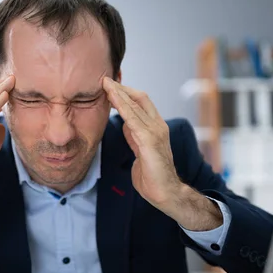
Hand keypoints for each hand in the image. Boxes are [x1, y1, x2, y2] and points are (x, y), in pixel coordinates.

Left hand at [102, 77, 221, 230]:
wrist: (166, 193)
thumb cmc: (153, 175)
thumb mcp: (140, 150)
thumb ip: (134, 136)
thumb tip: (126, 123)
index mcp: (156, 127)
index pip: (141, 102)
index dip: (126, 93)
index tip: (110, 86)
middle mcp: (158, 125)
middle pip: (139, 97)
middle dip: (121, 88)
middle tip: (105, 79)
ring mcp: (155, 131)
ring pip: (135, 105)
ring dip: (119, 93)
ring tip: (106, 84)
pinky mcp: (149, 141)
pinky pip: (132, 119)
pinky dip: (122, 107)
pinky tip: (112, 99)